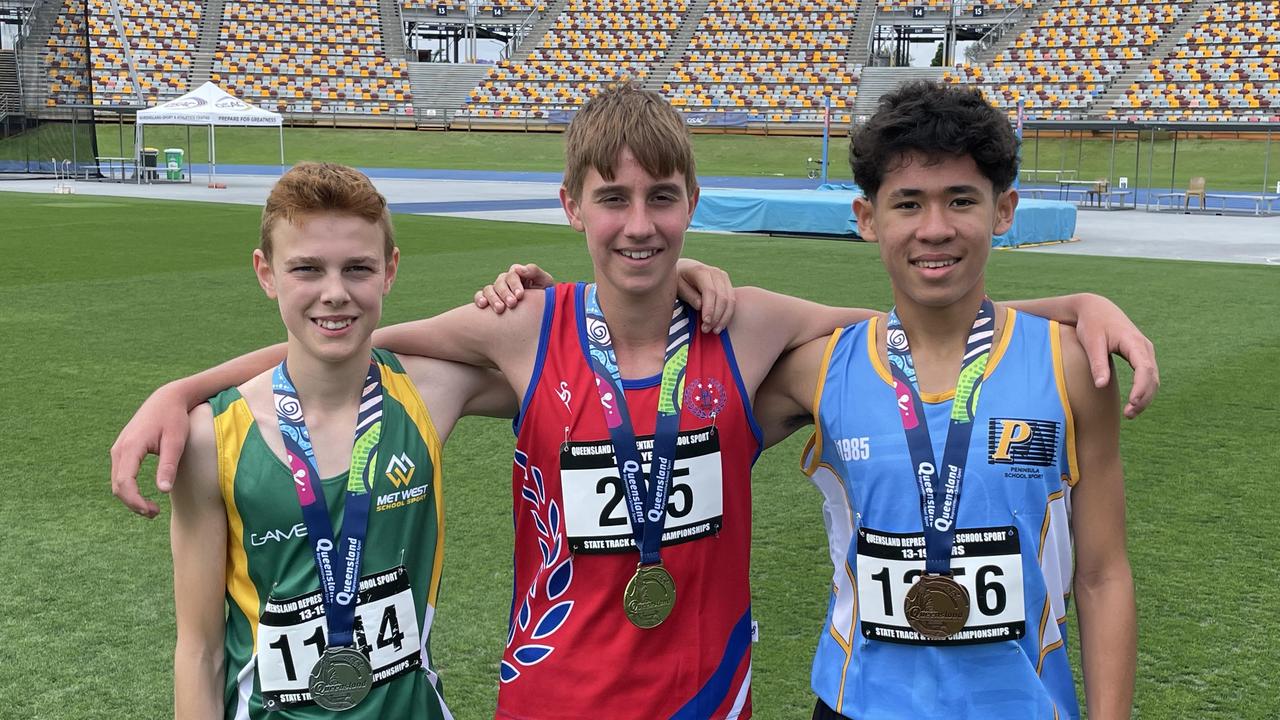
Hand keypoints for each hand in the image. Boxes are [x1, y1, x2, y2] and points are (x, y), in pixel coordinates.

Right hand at [110, 382, 193, 516]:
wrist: (167, 398)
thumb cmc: (175, 418)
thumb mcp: (176, 441)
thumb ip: (169, 465)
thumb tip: (162, 491)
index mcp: (131, 446)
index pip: (124, 482)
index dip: (135, 501)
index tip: (151, 511)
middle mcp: (119, 448)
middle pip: (117, 485)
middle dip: (133, 503)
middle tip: (154, 514)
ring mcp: (119, 448)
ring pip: (117, 481)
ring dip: (130, 498)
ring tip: (152, 509)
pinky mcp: (123, 450)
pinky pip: (121, 474)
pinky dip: (129, 488)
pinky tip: (145, 495)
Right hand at [473, 263, 554, 313]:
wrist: (543, 312)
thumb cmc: (545, 295)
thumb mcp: (545, 282)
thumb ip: (534, 272)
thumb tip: (519, 268)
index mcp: (518, 274)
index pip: (513, 275)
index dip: (515, 284)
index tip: (520, 295)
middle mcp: (505, 281)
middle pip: (500, 282)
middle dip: (505, 293)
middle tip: (512, 304)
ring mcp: (497, 290)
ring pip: (489, 289)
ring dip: (493, 298)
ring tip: (499, 309)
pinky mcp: (490, 300)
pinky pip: (480, 296)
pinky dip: (479, 298)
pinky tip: (483, 305)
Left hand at [676, 259, 734, 333]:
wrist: (685, 269)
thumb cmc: (678, 280)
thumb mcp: (677, 287)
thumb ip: (689, 295)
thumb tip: (700, 306)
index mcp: (701, 271)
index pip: (710, 291)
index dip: (709, 308)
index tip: (705, 323)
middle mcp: (715, 272)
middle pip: (722, 297)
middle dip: (716, 316)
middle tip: (707, 330)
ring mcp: (723, 277)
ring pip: (730, 300)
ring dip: (724, 318)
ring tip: (715, 331)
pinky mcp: (727, 284)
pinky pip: (732, 301)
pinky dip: (728, 315)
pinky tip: (720, 325)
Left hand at [1074, 294, 1158, 418]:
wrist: (1096, 308)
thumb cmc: (1092, 324)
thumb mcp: (1092, 342)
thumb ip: (1098, 363)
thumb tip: (1101, 386)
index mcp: (1134, 342)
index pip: (1145, 368)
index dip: (1141, 388)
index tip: (1132, 403)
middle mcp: (1144, 347)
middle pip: (1152, 377)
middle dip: (1144, 398)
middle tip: (1129, 414)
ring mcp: (1145, 352)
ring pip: (1152, 379)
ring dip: (1145, 397)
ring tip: (1130, 414)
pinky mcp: (1141, 356)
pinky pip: (1148, 376)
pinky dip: (1144, 391)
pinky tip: (1133, 403)